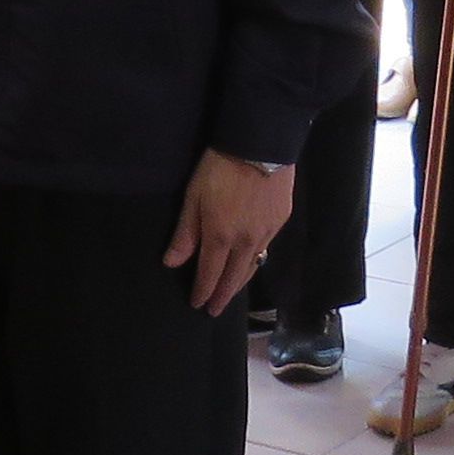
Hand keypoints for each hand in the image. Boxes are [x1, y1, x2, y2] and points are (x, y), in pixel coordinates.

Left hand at [163, 149, 295, 313]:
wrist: (261, 144)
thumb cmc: (220, 167)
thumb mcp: (193, 197)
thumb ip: (185, 233)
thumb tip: (172, 263)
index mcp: (220, 237)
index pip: (210, 273)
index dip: (203, 291)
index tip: (197, 304)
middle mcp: (246, 242)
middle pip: (234, 277)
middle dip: (222, 296)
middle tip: (215, 310)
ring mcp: (267, 232)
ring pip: (253, 265)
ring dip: (241, 281)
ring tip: (232, 291)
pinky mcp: (281, 219)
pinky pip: (266, 247)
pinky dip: (256, 258)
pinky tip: (251, 259)